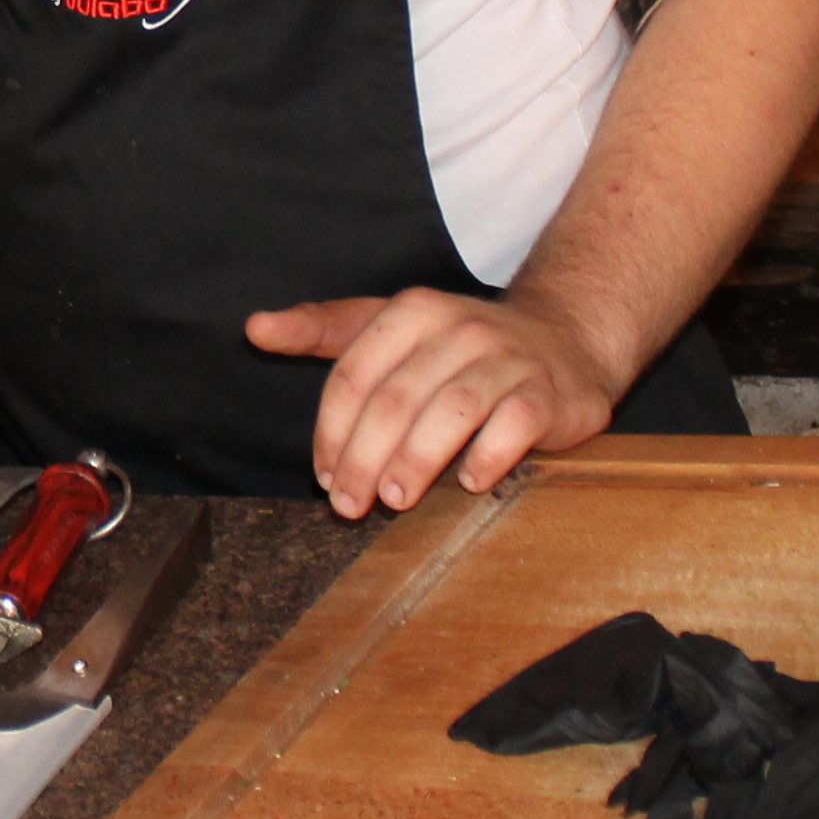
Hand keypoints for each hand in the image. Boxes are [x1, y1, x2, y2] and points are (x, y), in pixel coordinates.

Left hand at [245, 290, 623, 517]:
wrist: (564, 340)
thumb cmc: (458, 345)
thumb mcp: (389, 325)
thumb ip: (323, 328)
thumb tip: (254, 328)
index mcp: (412, 311)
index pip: (355, 375)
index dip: (333, 432)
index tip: (325, 478)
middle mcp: (459, 327)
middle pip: (397, 398)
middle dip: (364, 458)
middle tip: (350, 506)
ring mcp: (508, 358)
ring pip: (453, 411)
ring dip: (418, 460)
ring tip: (396, 500)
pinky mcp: (548, 393)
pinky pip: (515, 424)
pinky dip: (489, 455)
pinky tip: (471, 482)